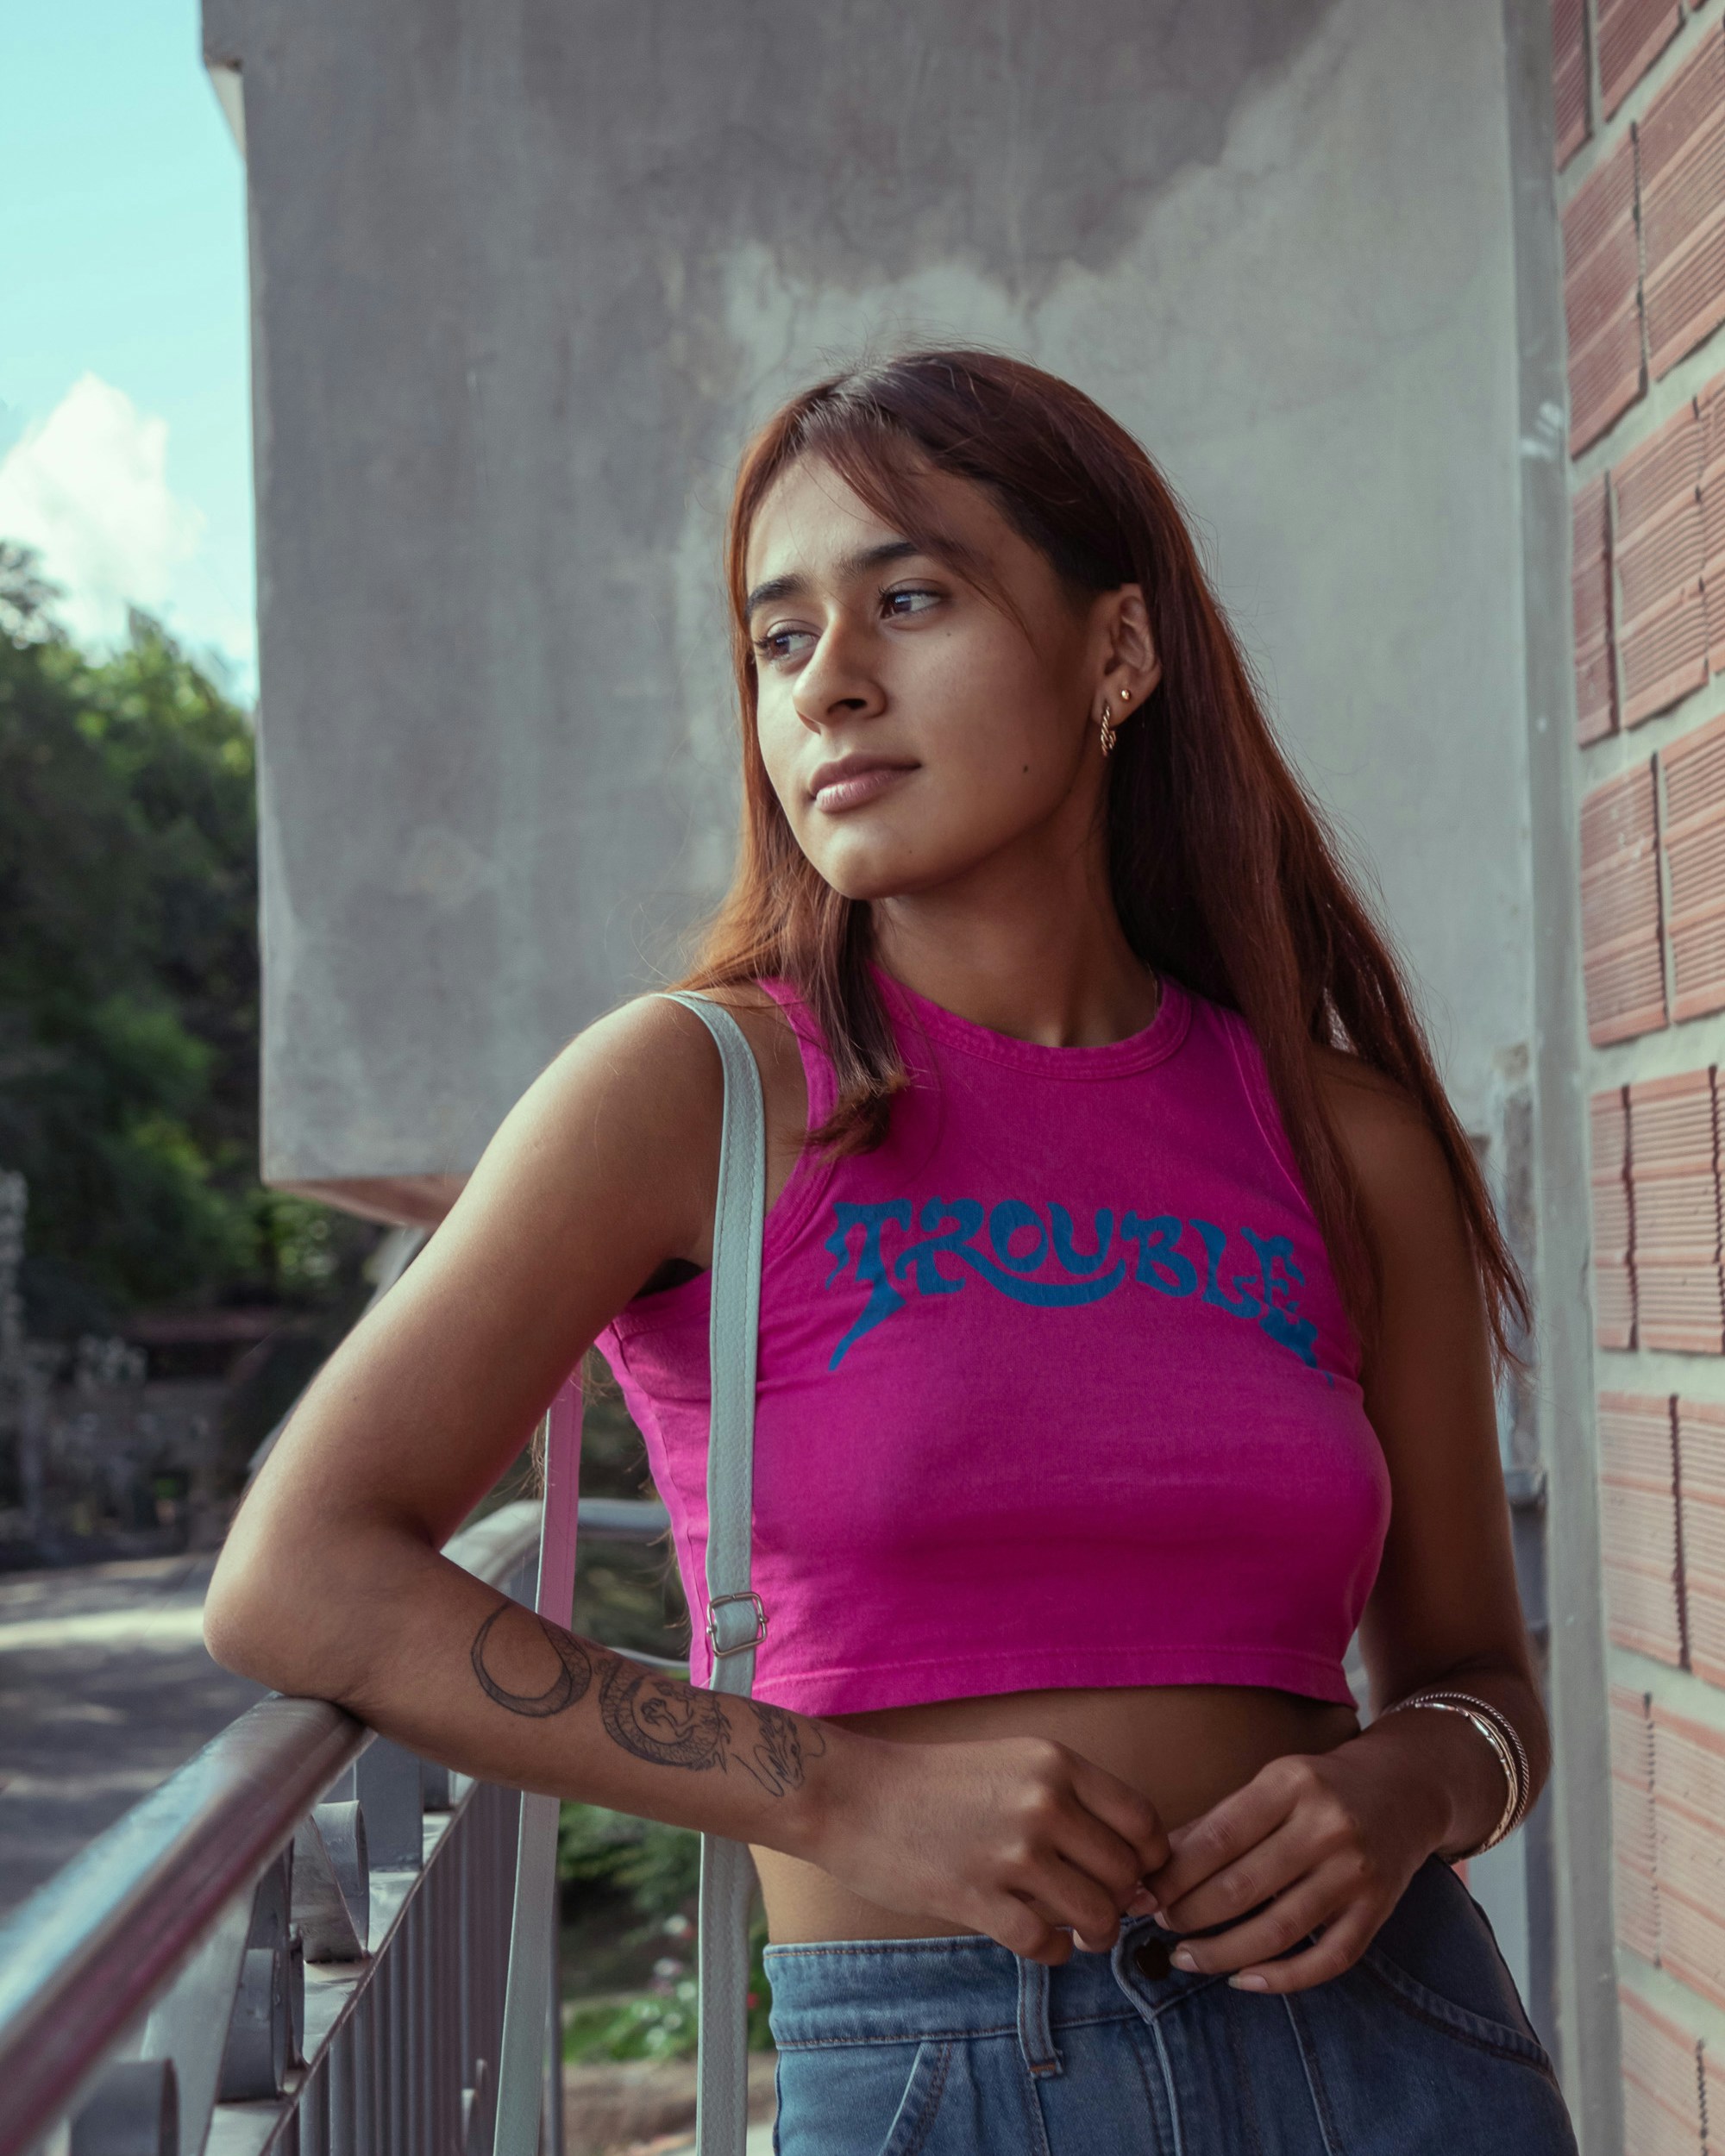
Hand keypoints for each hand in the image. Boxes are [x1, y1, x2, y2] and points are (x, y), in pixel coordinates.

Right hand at [804, 1732, 1169, 1964]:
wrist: (852, 1794)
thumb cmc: (935, 1782)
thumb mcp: (1012, 1765)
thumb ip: (1071, 1806)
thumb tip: (1133, 1874)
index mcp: (1055, 1763)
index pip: (1143, 1822)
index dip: (1149, 1858)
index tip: (1133, 1876)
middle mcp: (1042, 1803)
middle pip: (1125, 1874)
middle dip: (1121, 1902)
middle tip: (1100, 1910)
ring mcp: (1011, 1853)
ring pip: (1096, 1915)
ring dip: (1094, 1934)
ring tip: (1076, 1932)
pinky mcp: (977, 1898)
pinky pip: (1046, 1945)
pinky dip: (1052, 1953)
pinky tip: (1038, 1942)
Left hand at [1135, 1732, 1448, 1993]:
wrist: (1405, 1789)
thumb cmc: (1320, 1787)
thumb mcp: (1271, 1784)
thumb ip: (1218, 1822)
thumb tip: (1156, 1865)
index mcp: (1292, 1783)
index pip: (1218, 1837)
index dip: (1174, 1874)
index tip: (1145, 1892)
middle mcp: (1328, 1826)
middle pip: (1243, 1887)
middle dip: (1190, 1914)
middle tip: (1161, 1924)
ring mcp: (1357, 1872)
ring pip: (1279, 1930)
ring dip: (1222, 1952)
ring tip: (1185, 1957)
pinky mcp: (1378, 1911)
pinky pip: (1327, 1960)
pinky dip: (1281, 1978)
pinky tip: (1242, 1979)